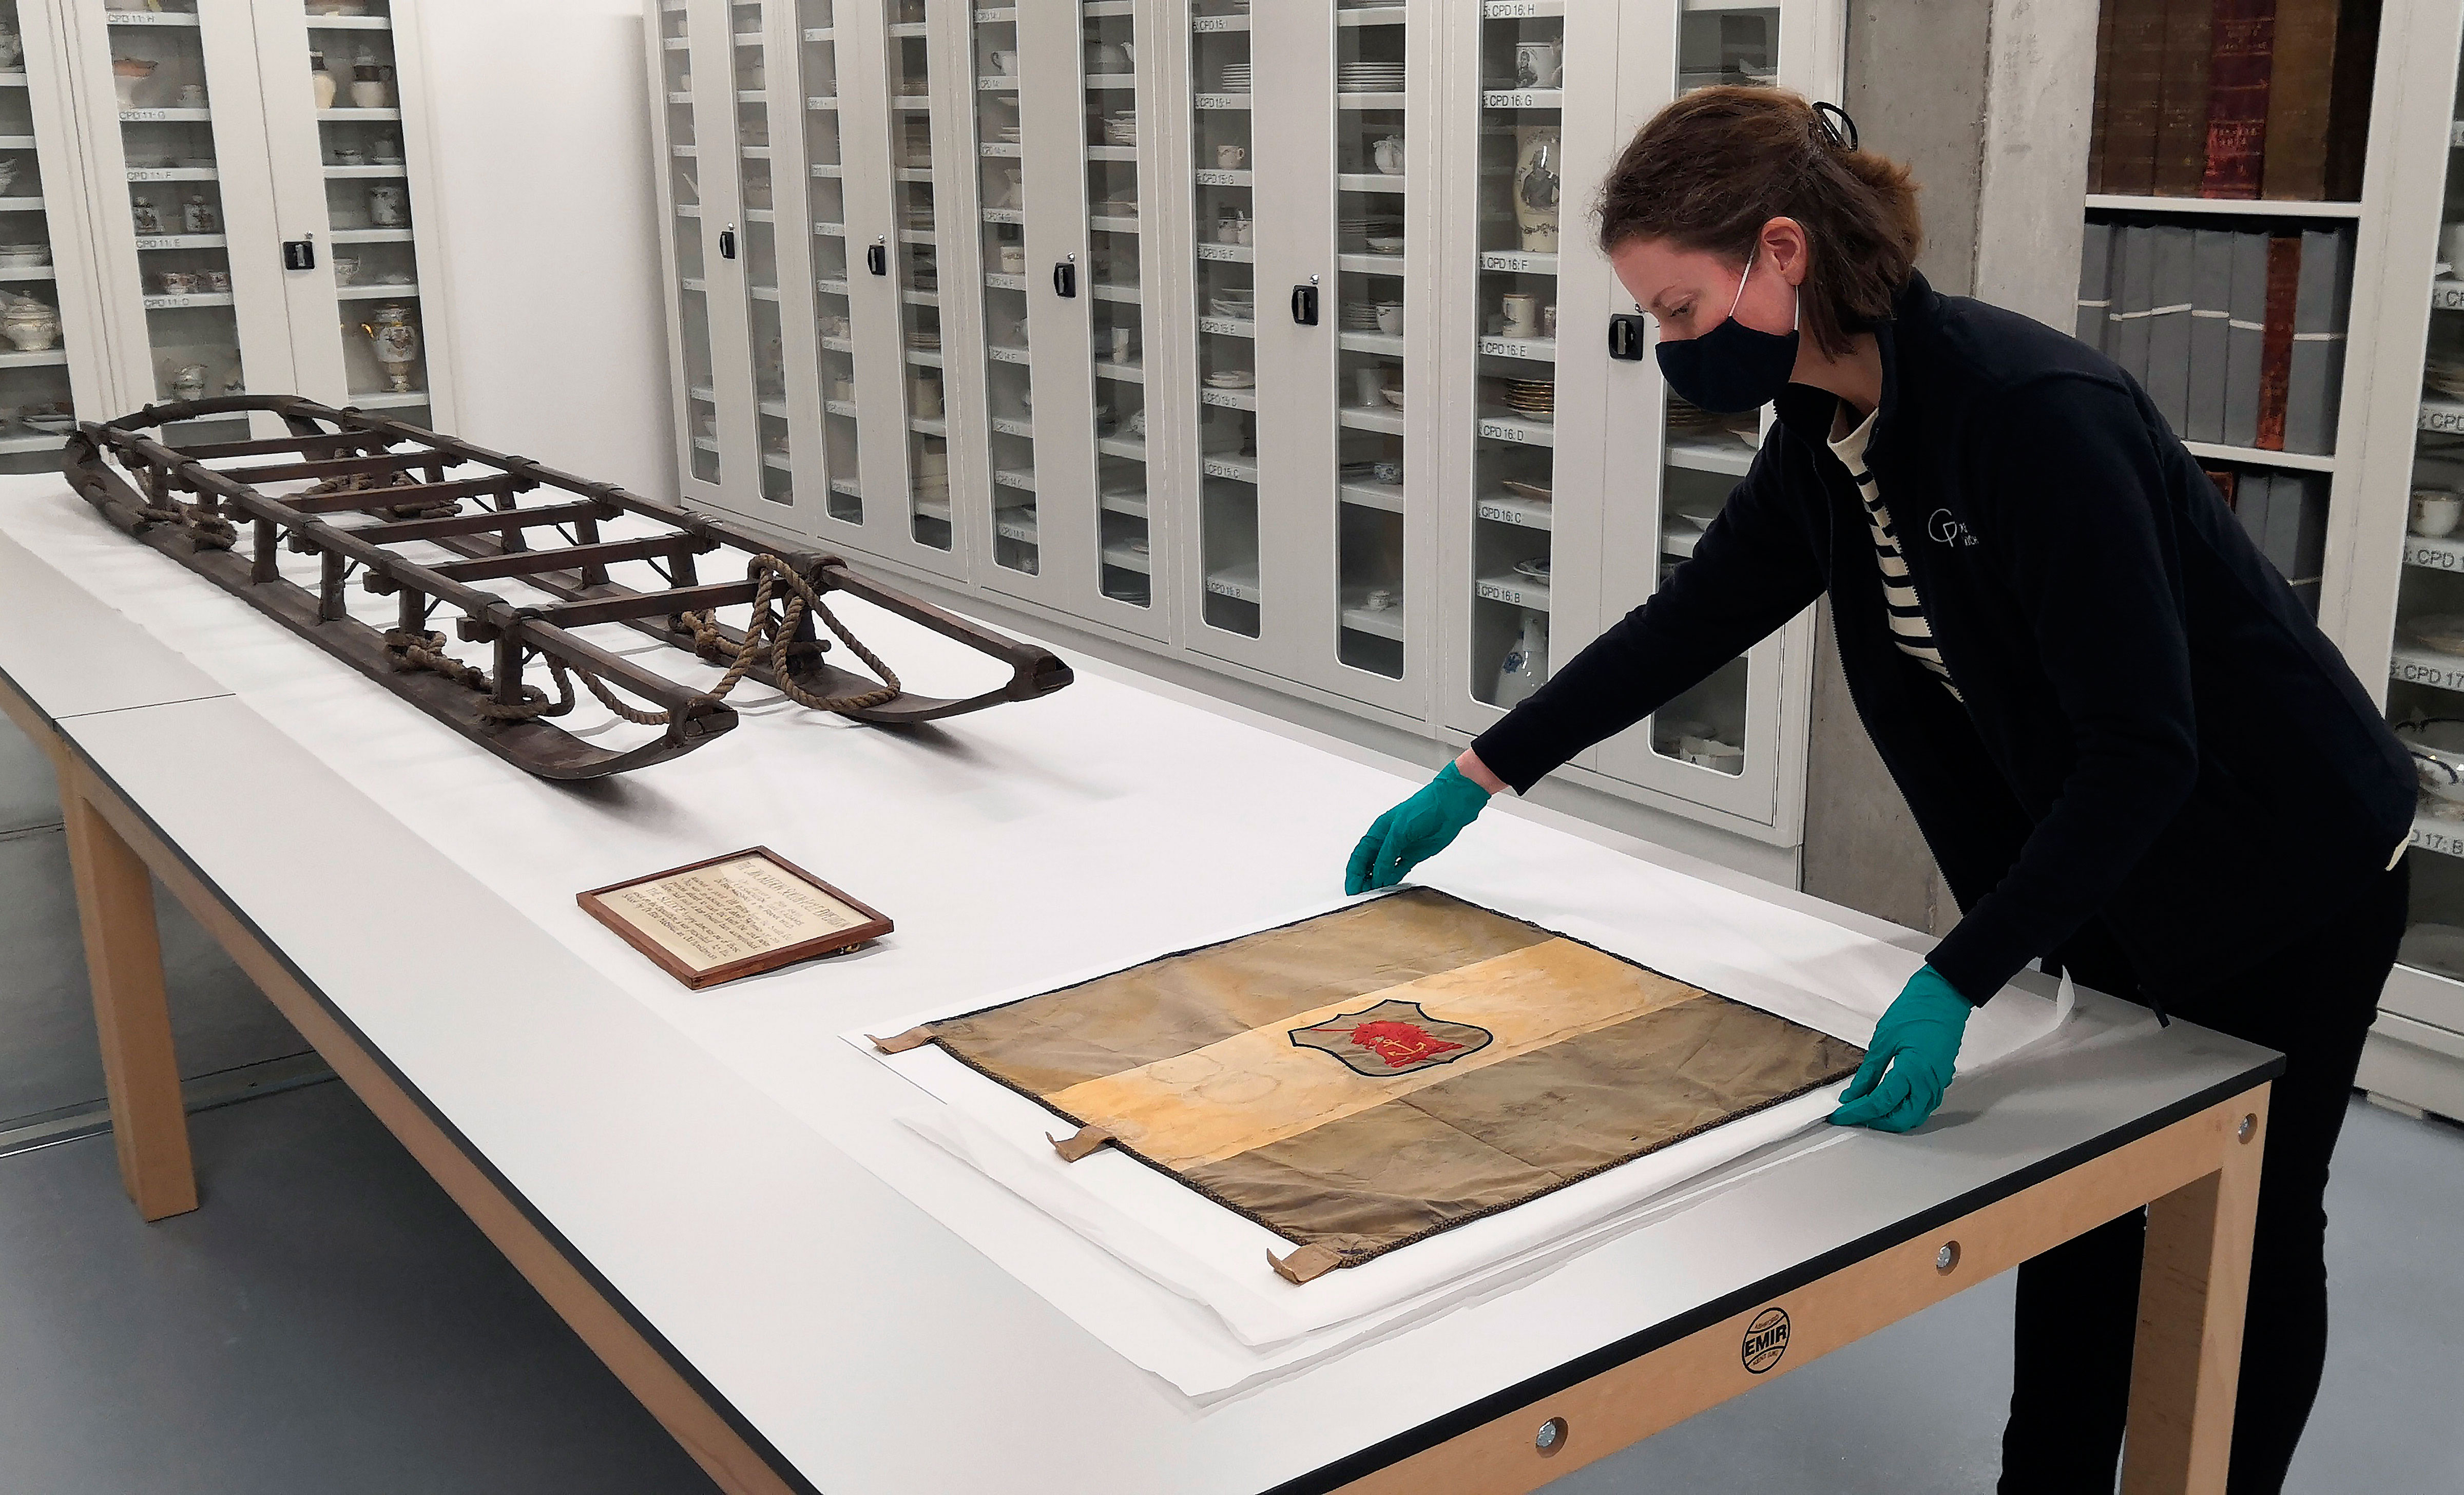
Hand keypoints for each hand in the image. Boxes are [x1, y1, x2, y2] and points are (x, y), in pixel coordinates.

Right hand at [1345, 762, 1492, 894]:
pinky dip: (1393, 879)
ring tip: (1374, 894)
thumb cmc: (1423, 808)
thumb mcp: (1399, 830)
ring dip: (1377, 881)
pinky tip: (1389, 886)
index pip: (1360, 857)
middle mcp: (1387, 842)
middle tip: (1361, 896)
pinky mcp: (1413, 855)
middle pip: (1368, 865)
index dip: (1354, 873)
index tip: (1352, 888)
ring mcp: (1400, 849)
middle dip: (1362, 880)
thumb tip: (1379, 874)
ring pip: (1382, 869)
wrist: (1448, 807)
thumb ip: (1387, 854)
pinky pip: (1398, 870)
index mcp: (1378, 832)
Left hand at [1829, 966, 1973, 1132]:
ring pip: (1913, 1116)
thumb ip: (1868, 1072)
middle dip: (1875, 1121)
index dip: (1857, 1112)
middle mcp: (1929, 1084)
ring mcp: (1938, 1084)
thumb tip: (1853, 1094)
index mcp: (1914, 1072)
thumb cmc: (1917, 1011)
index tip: (1839, 1114)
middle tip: (1852, 1114)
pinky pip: (1921, 1105)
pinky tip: (1886, 1101)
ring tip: (1865, 1108)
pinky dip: (1902, 1109)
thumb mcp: (1884, 1040)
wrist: (1944, 997)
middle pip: (1901, 1120)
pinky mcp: (1939, 1080)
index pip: (1880, 1104)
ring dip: (1890, 1118)